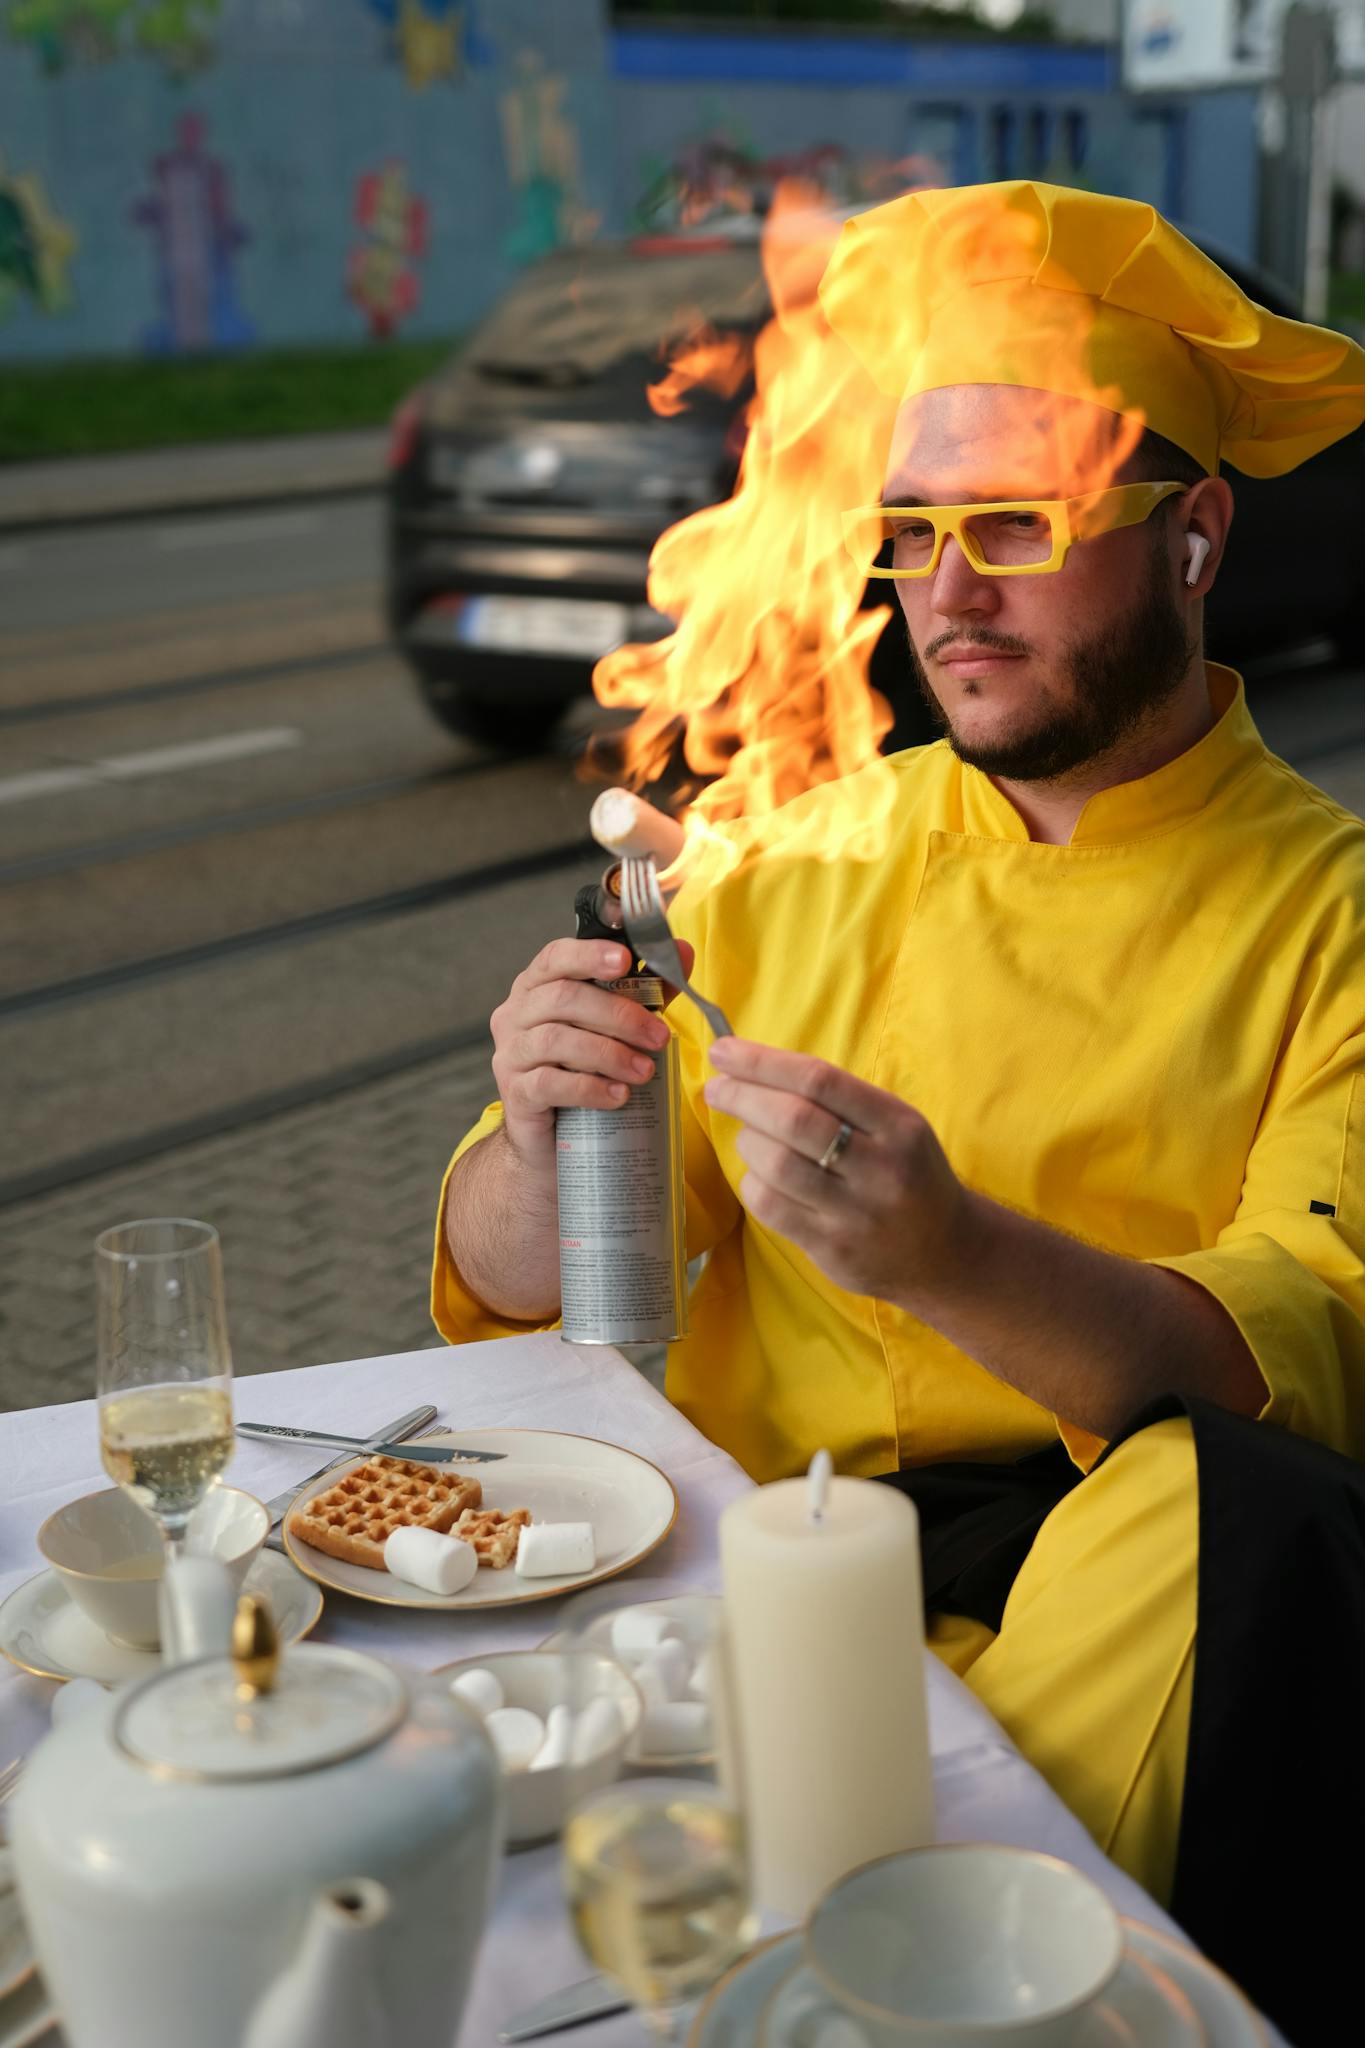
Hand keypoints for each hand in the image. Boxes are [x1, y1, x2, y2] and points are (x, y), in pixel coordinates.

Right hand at [491, 936, 694, 1166]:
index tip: (624, 960)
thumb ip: (647, 989)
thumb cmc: (585, 1068)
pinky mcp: (515, 1093)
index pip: (555, 957)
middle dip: (617, 1015)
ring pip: (555, 1040)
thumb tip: (682, 953)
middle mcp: (516, 1014)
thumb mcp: (618, 1024)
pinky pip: (548, 1083)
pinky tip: (617, 1095)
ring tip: (644, 1071)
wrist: (552, 1133)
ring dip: (608, 1053)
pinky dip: (588, 1088)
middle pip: (562, 998)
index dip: (589, 954)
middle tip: (658, 1036)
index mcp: (537, 987)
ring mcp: (511, 1054)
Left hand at [703, 1038, 973, 1309]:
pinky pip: (771, 1207)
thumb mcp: (895, 1126)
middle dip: (742, 1097)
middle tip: (717, 1089)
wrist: (945, 1252)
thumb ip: (838, 1100)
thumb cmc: (907, 1174)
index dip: (763, 1062)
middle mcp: (881, 1167)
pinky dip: (752, 1182)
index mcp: (898, 1125)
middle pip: (793, 1120)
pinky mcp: (833, 1249)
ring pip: (775, 1163)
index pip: (819, 1080)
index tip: (724, 1051)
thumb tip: (754, 1067)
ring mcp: (856, 1213)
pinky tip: (760, 1175)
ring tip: (749, 1136)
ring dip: (747, 1142)